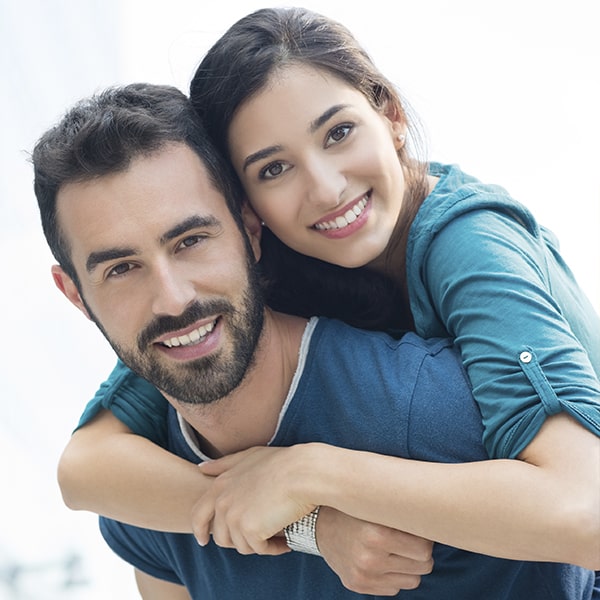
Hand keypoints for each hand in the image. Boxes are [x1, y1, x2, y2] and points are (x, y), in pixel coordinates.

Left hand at [193, 446, 314, 554]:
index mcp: (220, 485)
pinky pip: (260, 549)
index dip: (200, 529)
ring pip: (241, 546)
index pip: (198, 514)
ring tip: (278, 534)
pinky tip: (286, 541)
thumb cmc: (283, 462)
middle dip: (237, 541)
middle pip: (220, 536)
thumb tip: (202, 468)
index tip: (204, 540)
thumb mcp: (250, 456)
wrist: (303, 472)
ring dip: (259, 544)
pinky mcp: (250, 530)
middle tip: (257, 540)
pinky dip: (273, 548)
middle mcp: (222, 502)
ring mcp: (234, 517)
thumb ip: (225, 464)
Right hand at [317, 507, 433, 594]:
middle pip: (423, 566)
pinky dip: (392, 575)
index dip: (424, 538)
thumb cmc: (354, 508)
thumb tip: (436, 517)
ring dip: (408, 566)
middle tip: (406, 539)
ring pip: (412, 580)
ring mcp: (363, 575)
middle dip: (419, 553)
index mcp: (376, 534)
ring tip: (393, 549)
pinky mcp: (358, 585)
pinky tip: (380, 559)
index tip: (415, 529)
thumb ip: (402, 512)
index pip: (424, 548)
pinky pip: (394, 588)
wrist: (318, 523)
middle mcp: (369, 558)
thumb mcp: (376, 504)